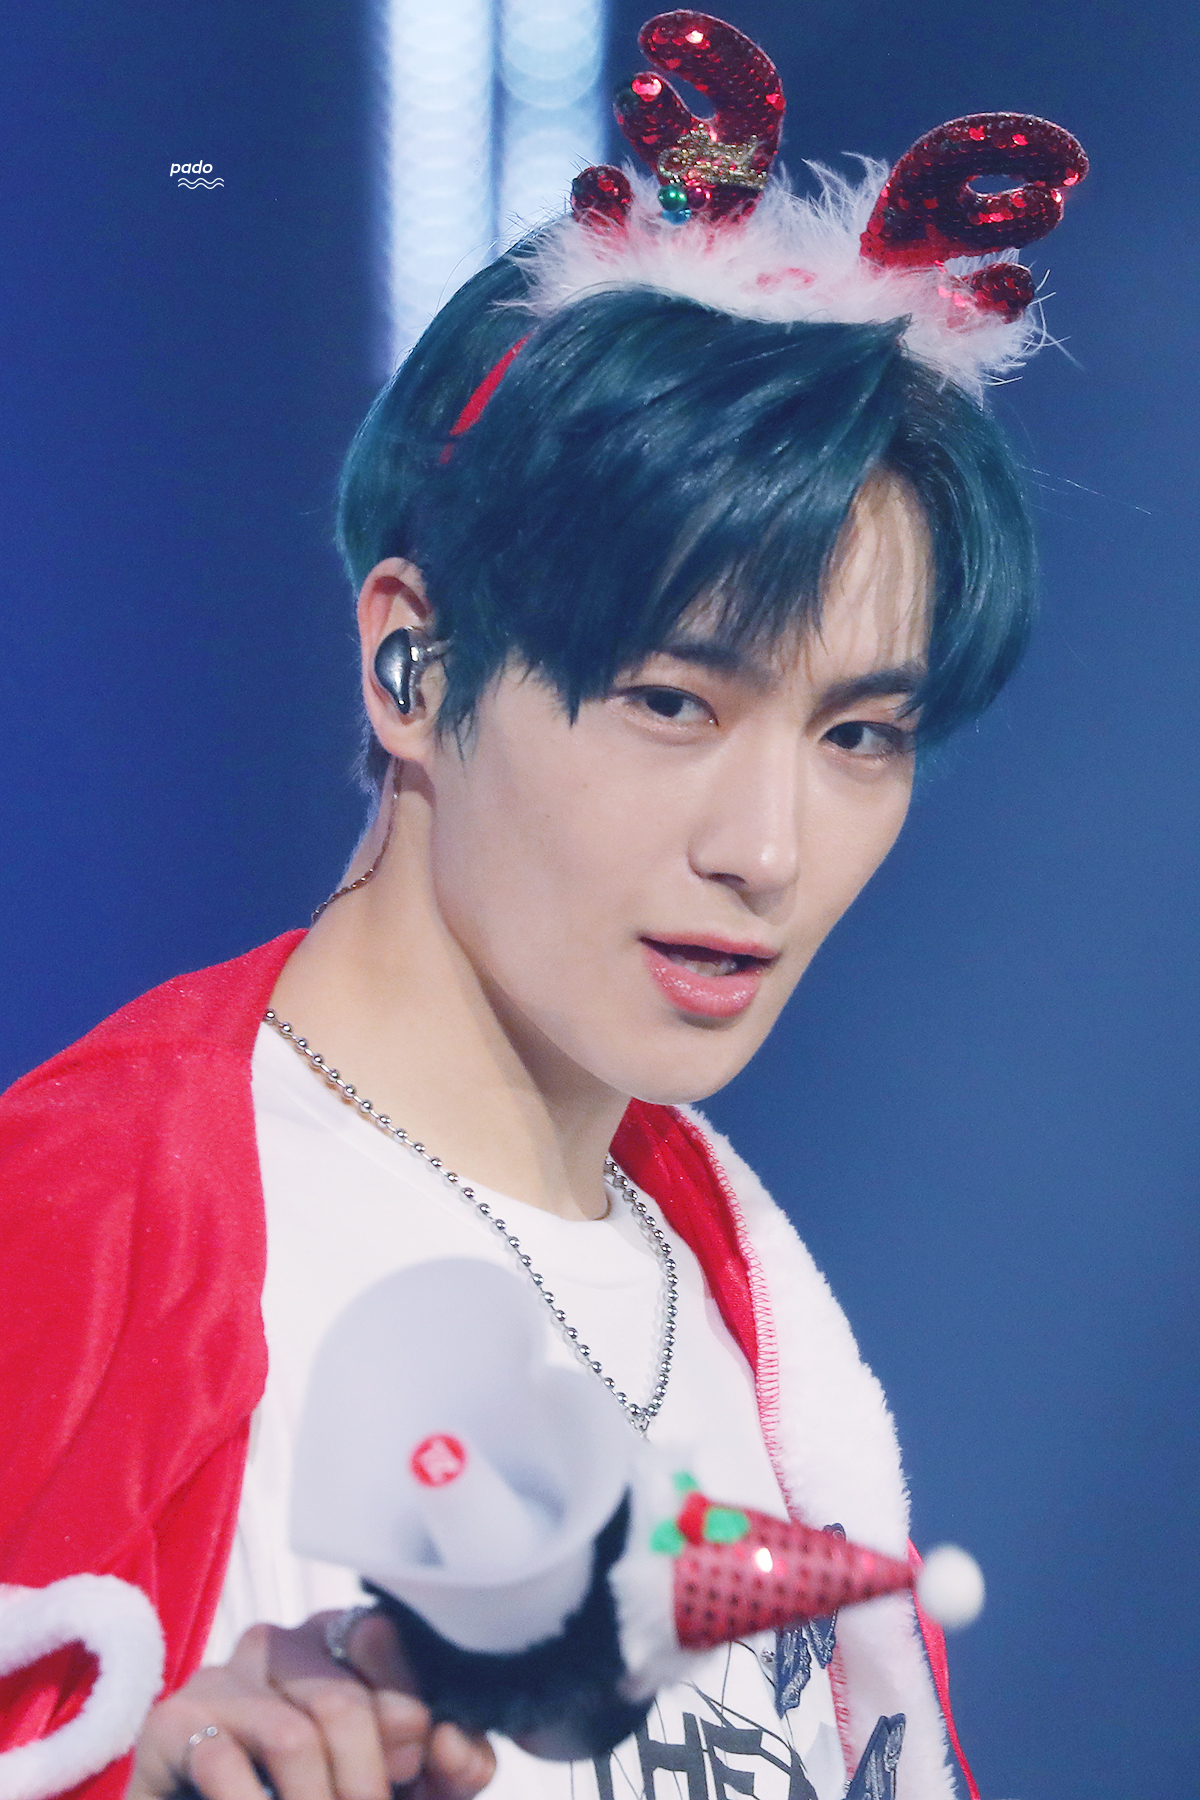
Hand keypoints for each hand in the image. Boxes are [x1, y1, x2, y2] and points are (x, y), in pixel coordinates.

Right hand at [127, 1610, 494, 1799]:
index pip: (390, 1645)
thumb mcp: (396, 1788)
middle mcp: (282, 1644)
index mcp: (340, 1643)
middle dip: (368, 1787)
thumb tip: (458, 1747)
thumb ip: (446, 1768)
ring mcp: (225, 1678)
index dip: (414, 1718)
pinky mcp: (175, 1722)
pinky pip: (227, 1764)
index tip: (416, 1775)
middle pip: (347, 1703)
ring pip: (297, 1735)